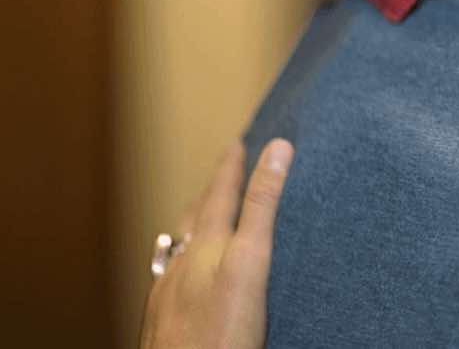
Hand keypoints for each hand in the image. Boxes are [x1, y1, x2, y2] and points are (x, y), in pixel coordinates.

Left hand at [140, 139, 293, 348]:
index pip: (222, 194)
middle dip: (211, 192)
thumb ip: (262, 206)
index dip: (232, 167)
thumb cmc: (221, 331)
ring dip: (195, 226)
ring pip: (182, 248)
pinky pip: (174, 274)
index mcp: (207, 246)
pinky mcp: (165, 319)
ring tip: (202, 216)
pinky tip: (186, 274)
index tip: (238, 143)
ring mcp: (170, 293)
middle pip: (196, 218)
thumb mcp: (251, 261)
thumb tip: (278, 148)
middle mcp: (183, 265)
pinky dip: (185, 259)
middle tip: (222, 172)